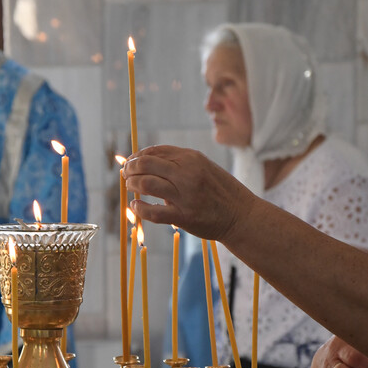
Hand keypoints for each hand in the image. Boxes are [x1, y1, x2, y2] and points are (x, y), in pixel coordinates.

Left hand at [123, 145, 256, 241]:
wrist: (242, 215)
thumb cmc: (221, 191)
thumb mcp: (204, 167)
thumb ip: (181, 163)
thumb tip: (148, 162)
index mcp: (192, 158)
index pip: (156, 151)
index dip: (138, 155)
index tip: (131, 162)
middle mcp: (187, 173)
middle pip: (146, 165)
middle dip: (130, 168)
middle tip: (126, 174)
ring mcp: (185, 195)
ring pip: (146, 184)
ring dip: (132, 185)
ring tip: (131, 187)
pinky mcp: (184, 216)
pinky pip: (153, 211)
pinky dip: (140, 208)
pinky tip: (136, 206)